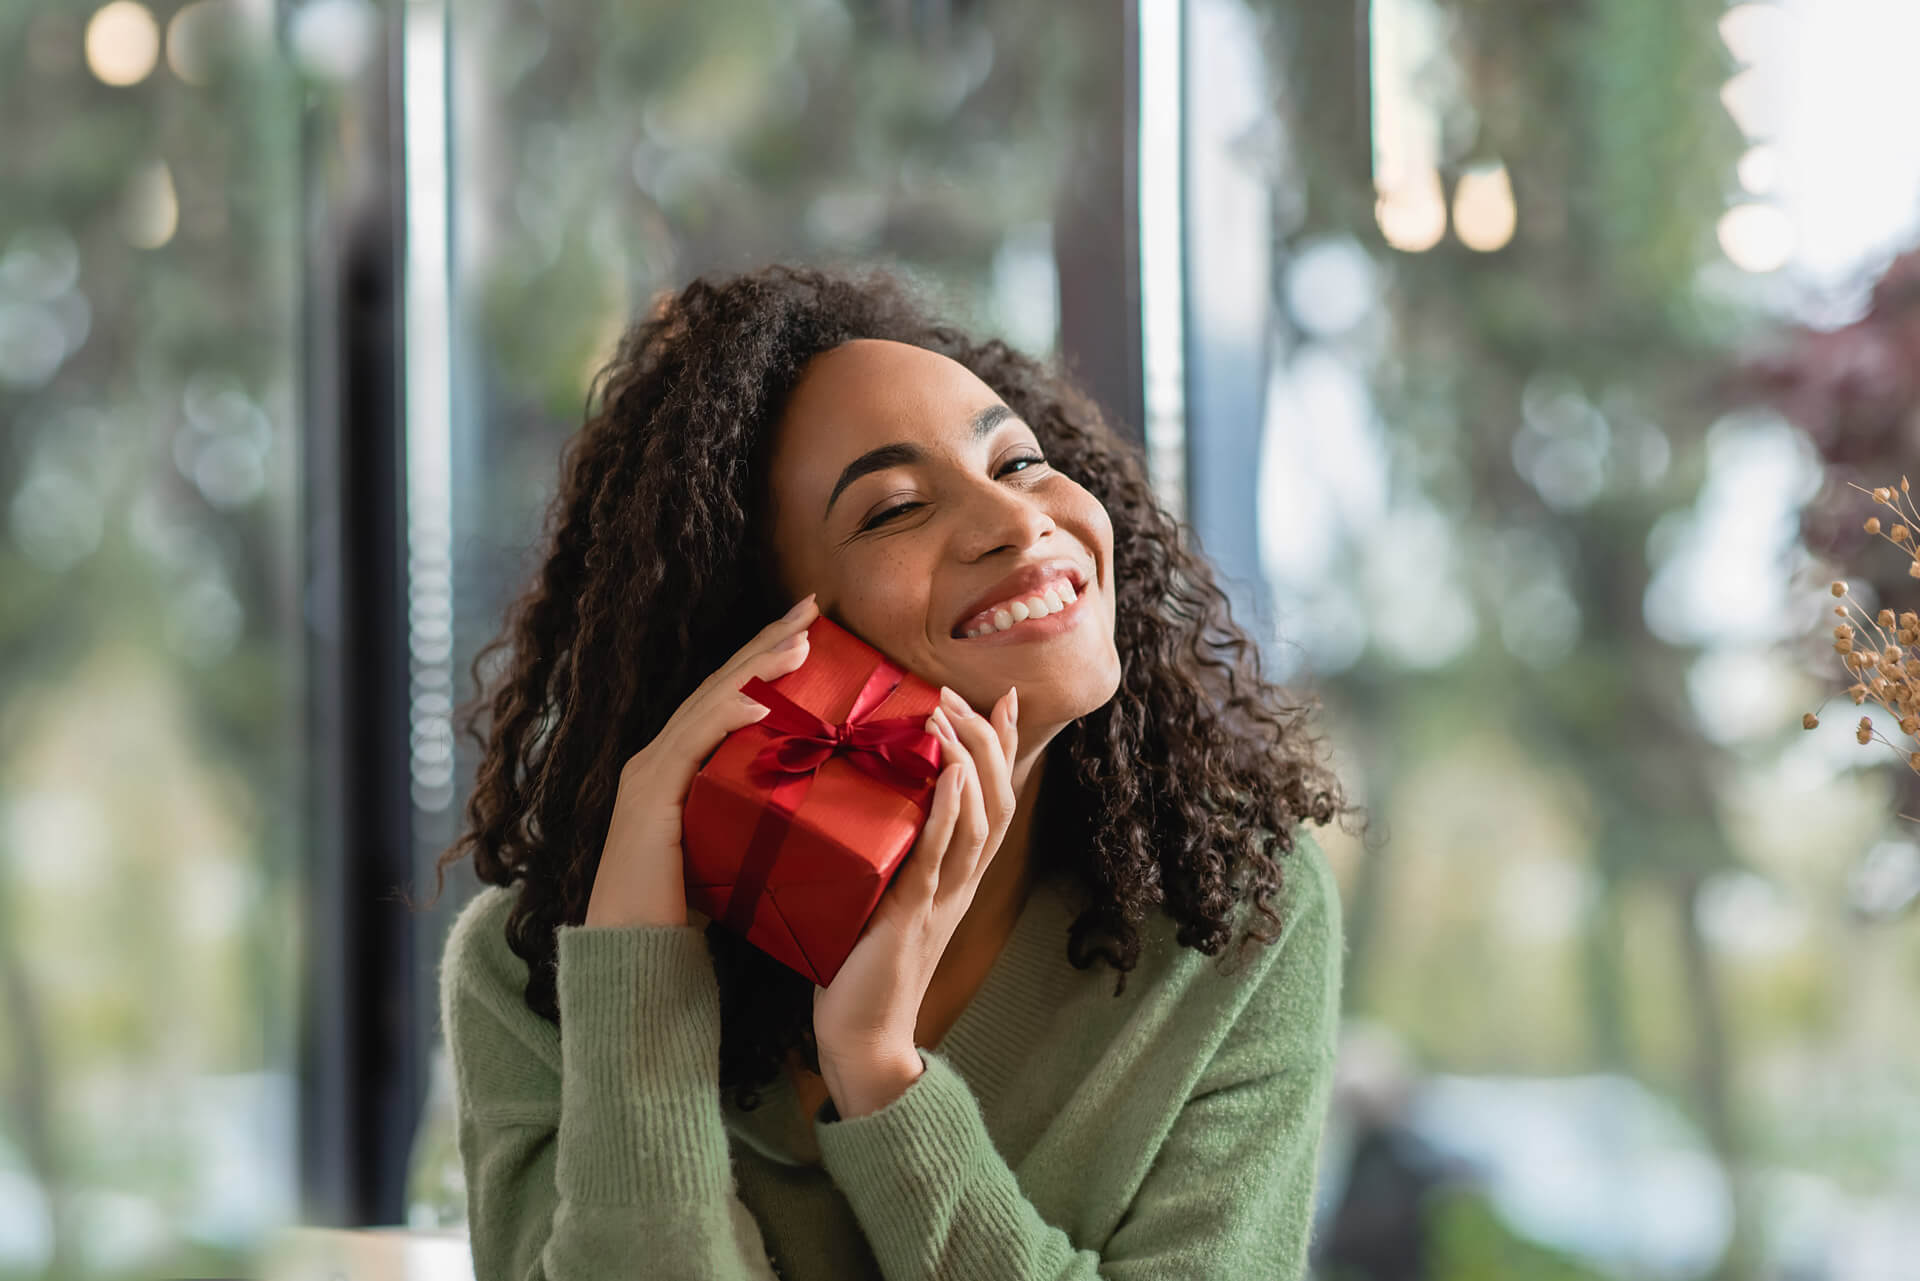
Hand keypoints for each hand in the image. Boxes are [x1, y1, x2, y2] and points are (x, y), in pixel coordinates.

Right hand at [583, 593, 819, 927]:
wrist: (632, 956)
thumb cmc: (686, 912)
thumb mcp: (731, 846)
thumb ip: (755, 814)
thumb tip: (813, 799)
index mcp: (677, 765)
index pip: (728, 696)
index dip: (766, 659)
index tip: (810, 628)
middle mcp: (658, 757)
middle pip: (721, 685)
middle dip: (767, 642)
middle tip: (811, 607)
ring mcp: (649, 773)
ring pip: (710, 704)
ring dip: (758, 669)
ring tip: (802, 642)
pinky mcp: (650, 799)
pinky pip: (692, 745)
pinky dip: (727, 719)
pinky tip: (760, 702)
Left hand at [812, 683, 1018, 1114]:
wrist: (862, 1036)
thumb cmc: (862, 967)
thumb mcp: (881, 895)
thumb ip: (886, 853)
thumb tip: (865, 804)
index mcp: (957, 875)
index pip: (995, 797)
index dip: (1003, 746)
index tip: (1001, 696)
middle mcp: (962, 882)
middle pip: (1000, 798)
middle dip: (987, 739)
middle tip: (962, 694)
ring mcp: (944, 898)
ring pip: (980, 819)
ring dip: (969, 761)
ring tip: (947, 715)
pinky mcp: (914, 914)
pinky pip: (940, 854)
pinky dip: (949, 810)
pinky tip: (949, 774)